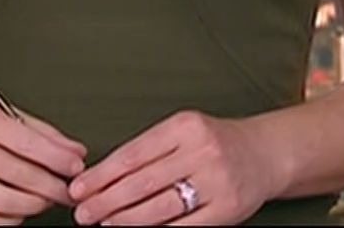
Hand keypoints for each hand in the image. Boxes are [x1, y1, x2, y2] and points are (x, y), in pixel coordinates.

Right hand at [0, 94, 88, 224]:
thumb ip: (37, 131)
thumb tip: (75, 151)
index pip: (26, 141)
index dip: (57, 158)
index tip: (77, 167)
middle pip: (21, 175)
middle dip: (53, 186)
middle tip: (68, 190)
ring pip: (8, 203)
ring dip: (35, 204)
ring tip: (44, 198)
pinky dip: (12, 219)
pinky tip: (19, 209)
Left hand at [67, 110, 281, 224]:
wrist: (265, 154)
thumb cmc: (215, 143)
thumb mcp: (184, 132)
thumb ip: (149, 151)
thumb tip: (101, 178)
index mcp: (186, 126)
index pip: (132, 154)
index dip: (101, 175)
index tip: (78, 188)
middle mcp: (202, 151)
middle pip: (142, 182)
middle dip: (106, 201)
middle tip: (82, 213)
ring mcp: (217, 182)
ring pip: (160, 207)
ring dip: (125, 220)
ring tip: (104, 224)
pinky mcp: (227, 209)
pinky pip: (184, 227)